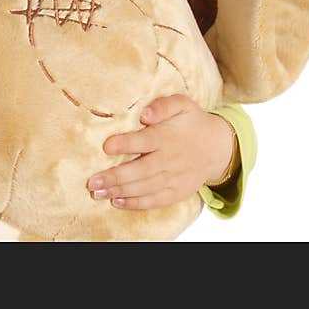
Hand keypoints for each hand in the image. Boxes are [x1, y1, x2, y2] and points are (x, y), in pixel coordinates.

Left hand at [86, 94, 235, 209]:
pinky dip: (136, 203)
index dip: (125, 144)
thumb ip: (163, 105)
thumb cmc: (192, 122)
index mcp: (167, 137)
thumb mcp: (182, 104)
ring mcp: (173, 178)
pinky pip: (155, 200)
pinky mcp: (176, 192)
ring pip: (144, 188)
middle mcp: (169, 159)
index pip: (144, 141)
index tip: (106, 146)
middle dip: (115, 177)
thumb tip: (145, 114)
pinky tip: (117, 202)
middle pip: (140, 170)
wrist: (217, 147)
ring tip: (97, 193)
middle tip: (92, 182)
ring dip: (119, 192)